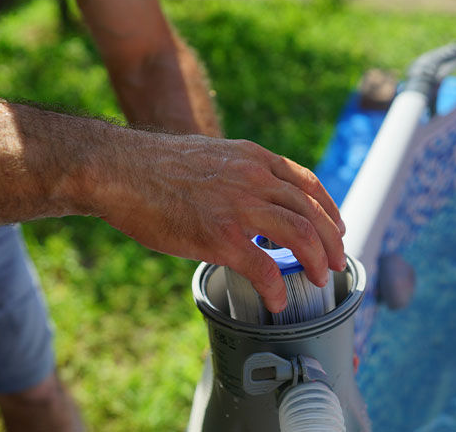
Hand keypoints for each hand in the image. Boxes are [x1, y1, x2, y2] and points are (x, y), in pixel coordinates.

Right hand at [90, 132, 345, 312]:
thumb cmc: (156, 166)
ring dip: (317, 261)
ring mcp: (239, 206)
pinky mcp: (220, 236)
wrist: (117, 168)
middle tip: (337, 262)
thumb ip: (240, 174)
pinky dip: (277, 287)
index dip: (330, 209)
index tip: (337, 228)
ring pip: (300, 235)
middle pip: (312, 212)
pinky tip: (277, 300)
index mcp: (254, 158)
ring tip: (321, 278)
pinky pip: (264, 267)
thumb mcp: (211, 156)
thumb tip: (253, 200)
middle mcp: (254, 178)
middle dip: (332, 242)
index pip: (308, 183)